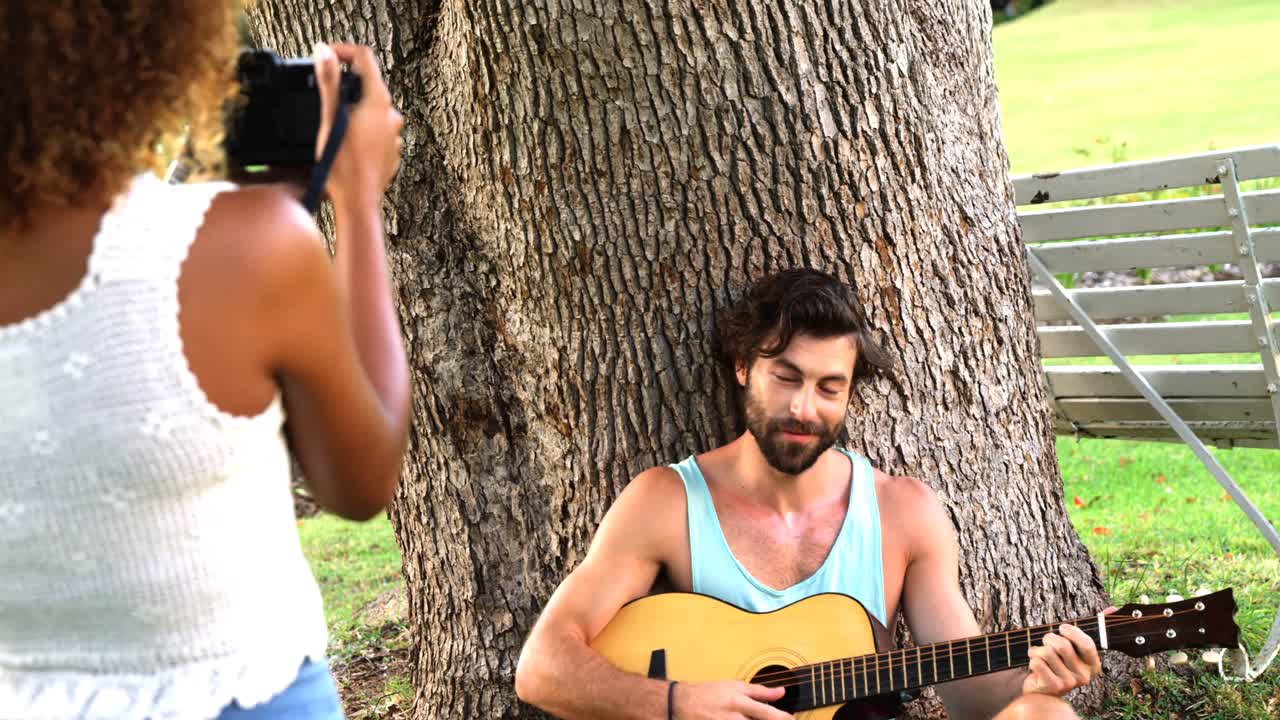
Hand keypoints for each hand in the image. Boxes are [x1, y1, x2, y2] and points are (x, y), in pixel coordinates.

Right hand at [312, 42, 403, 210]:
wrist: (358, 203)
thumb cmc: (344, 165)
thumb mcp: (330, 119)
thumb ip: (329, 82)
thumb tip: (324, 51)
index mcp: (378, 101)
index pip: (364, 57)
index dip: (342, 51)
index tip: (325, 57)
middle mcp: (391, 115)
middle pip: (368, 84)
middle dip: (345, 85)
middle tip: (323, 97)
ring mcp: (394, 134)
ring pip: (371, 109)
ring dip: (352, 109)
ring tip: (333, 126)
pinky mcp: (391, 150)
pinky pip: (375, 130)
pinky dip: (360, 129)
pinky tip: (346, 143)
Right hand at [673, 680, 792, 719]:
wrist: (684, 703)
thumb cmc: (710, 693)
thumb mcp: (735, 685)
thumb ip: (760, 691)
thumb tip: (781, 691)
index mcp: (738, 702)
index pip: (765, 712)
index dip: (782, 718)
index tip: (792, 719)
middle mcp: (733, 718)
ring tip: (760, 719)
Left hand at [1021, 615, 1107, 696]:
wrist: (1043, 689)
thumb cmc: (1058, 663)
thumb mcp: (1074, 648)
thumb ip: (1092, 628)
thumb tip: (1112, 608)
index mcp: (1093, 665)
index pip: (1087, 644)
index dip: (1072, 632)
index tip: (1062, 628)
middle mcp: (1084, 676)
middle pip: (1062, 645)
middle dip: (1049, 638)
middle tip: (1046, 641)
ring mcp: (1070, 683)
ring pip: (1047, 653)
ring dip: (1037, 649)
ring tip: (1039, 654)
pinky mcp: (1054, 687)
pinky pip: (1037, 662)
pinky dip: (1032, 659)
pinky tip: (1035, 665)